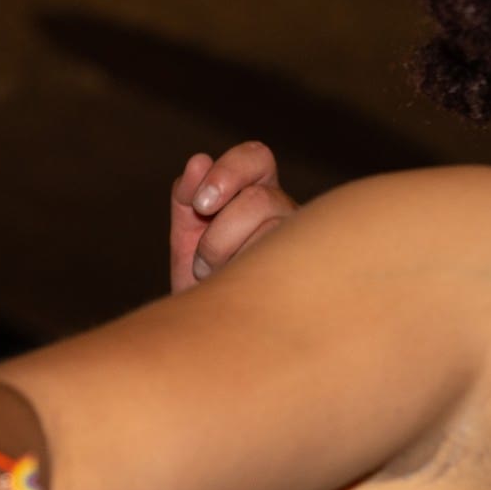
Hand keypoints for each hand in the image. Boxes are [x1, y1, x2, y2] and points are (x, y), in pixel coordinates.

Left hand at [169, 141, 299, 293]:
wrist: (209, 331)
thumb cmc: (201, 280)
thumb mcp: (186, 233)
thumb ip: (186, 195)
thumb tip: (199, 160)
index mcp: (258, 191)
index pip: (256, 157)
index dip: (227, 172)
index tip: (199, 205)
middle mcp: (285, 212)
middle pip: (260, 198)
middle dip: (221, 228)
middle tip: (201, 257)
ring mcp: (300, 243)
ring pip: (269, 232)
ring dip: (227, 258)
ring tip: (212, 278)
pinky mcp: (304, 275)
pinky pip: (276, 265)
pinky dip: (241, 276)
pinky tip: (233, 289)